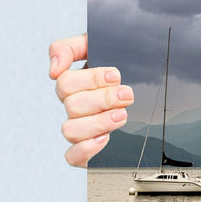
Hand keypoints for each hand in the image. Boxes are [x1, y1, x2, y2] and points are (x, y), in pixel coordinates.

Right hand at [49, 34, 133, 167]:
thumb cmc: (118, 62)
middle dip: (103, 99)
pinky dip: (86, 149)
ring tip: (121, 114)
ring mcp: (80, 127)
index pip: (65, 83)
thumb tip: (54, 69)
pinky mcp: (87, 149)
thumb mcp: (96, 44)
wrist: (146, 80)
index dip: (91, 80)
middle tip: (126, 94)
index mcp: (74, 83)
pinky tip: (105, 138)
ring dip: (98, 122)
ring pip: (70, 130)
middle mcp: (74, 106)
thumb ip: (69, 48)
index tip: (116, 76)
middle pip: (72, 106)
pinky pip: (72, 157)